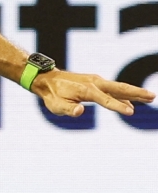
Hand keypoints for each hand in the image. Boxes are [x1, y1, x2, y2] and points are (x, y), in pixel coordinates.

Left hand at [32, 69, 155, 116]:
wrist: (47, 80)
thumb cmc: (51, 95)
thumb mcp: (55, 106)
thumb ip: (67, 109)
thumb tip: (79, 111)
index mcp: (86, 90)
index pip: (106, 100)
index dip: (118, 106)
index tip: (131, 112)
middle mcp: (94, 83)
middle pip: (119, 88)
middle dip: (136, 93)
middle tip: (152, 96)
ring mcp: (96, 81)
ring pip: (118, 87)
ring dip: (134, 92)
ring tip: (150, 97)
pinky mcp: (95, 82)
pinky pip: (112, 89)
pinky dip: (123, 95)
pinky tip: (130, 103)